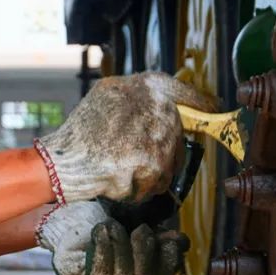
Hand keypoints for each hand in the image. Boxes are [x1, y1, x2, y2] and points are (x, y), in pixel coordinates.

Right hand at [35, 72, 213, 203]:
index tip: (214, 109)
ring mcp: (155, 135)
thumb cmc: (80, 134)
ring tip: (120, 167)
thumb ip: (137, 97)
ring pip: (169, 162)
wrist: (61, 162)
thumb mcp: (107, 98)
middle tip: (138, 158)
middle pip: (176, 136)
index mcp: (144, 86)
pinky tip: (118, 179)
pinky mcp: (151, 163)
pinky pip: (157, 183)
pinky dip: (140, 188)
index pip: (184, 92)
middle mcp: (155, 106)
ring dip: (150, 173)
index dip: (201, 102)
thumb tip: (169, 104)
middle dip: (161, 153)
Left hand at [36, 201, 185, 274]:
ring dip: (120, 246)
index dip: (169, 258)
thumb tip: (181, 241)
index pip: (162, 273)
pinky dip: (103, 248)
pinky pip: (99, 270)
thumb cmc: (102, 223)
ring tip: (112, 225)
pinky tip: (101, 230)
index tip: (170, 238)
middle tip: (141, 229)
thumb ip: (154, 233)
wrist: (67, 223)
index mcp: (141, 270)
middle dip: (145, 252)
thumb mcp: (131, 224)